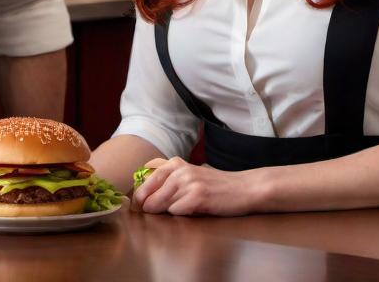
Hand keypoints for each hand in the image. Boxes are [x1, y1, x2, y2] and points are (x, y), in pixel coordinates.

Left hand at [131, 158, 258, 216]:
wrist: (242, 188)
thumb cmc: (215, 185)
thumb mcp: (189, 172)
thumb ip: (168, 175)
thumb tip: (142, 186)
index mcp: (175, 162)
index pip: (146, 174)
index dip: (138, 190)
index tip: (135, 203)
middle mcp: (180, 169)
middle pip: (148, 190)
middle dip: (143, 204)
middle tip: (143, 214)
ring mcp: (189, 182)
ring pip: (160, 202)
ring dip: (161, 212)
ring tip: (168, 214)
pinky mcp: (197, 197)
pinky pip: (176, 211)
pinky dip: (177, 215)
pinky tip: (187, 213)